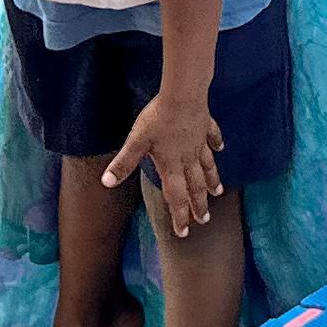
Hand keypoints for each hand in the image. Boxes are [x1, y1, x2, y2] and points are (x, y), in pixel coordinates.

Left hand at [106, 90, 224, 235]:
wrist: (182, 95)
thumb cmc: (158, 118)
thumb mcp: (136, 141)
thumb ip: (124, 163)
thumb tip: (106, 183)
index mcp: (172, 165)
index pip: (176, 196)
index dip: (179, 215)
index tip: (184, 232)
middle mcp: (188, 158)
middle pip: (195, 186)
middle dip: (199, 204)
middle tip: (204, 219)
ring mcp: (199, 142)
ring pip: (206, 165)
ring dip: (211, 180)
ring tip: (216, 192)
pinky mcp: (205, 125)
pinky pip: (212, 137)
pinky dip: (216, 144)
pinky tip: (220, 148)